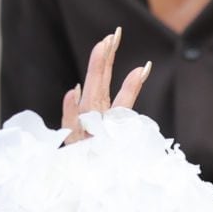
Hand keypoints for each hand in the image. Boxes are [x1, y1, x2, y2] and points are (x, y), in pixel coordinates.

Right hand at [61, 27, 151, 143]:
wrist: (78, 176)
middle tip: (113, 35)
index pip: (116, 88)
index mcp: (104, 112)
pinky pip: (71, 123)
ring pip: (90, 96)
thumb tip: (142, 69)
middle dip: (106, 58)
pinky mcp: (73, 140)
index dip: (127, 70)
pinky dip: (71, 108)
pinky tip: (73, 91)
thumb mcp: (120, 129)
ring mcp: (82, 125)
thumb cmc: (99, 153)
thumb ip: (127, 98)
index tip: (131, 49)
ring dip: (95, 72)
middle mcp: (94, 114)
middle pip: (101, 83)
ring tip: (101, 49)